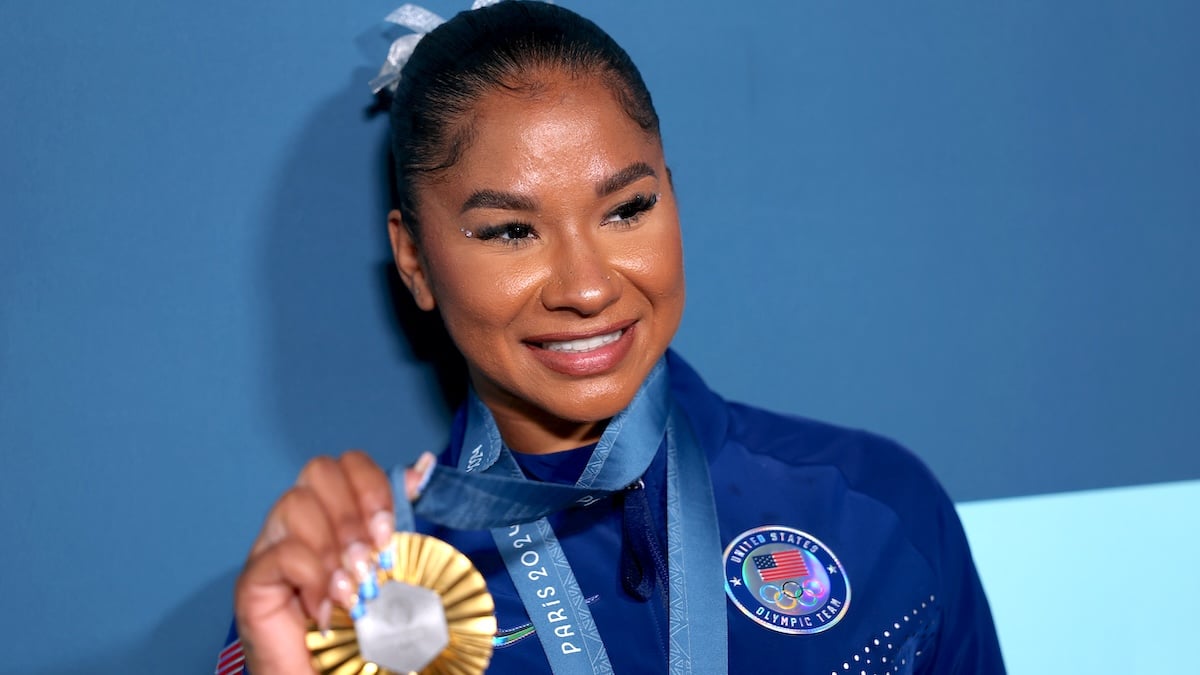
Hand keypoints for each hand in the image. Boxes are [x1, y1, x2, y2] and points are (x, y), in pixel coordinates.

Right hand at [234, 450, 435, 674]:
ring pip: (295, 504)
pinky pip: (279, 554)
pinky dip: (312, 578)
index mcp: (332, 515)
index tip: (389, 531)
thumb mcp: (391, 569)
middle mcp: (298, 525)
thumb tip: (422, 468)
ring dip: (333, 547)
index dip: (372, 487)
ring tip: (351, 590)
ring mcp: (270, 550)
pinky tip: (327, 609)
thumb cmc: (361, 632)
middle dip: (353, 513)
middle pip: (318, 471)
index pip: (346, 464)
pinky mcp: (252, 584)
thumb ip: (399, 521)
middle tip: (371, 559)